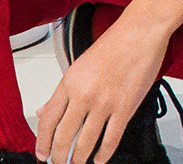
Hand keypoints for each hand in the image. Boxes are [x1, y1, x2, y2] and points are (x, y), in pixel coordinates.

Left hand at [35, 13, 173, 163]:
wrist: (140, 32)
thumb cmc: (114, 44)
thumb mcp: (78, 66)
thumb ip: (61, 93)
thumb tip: (43, 111)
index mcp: (69, 82)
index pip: (48, 120)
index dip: (42, 142)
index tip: (42, 154)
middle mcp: (83, 94)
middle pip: (63, 136)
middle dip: (58, 156)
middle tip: (58, 162)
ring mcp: (104, 103)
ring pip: (85, 142)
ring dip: (79, 158)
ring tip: (76, 163)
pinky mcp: (124, 108)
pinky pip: (110, 139)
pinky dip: (103, 154)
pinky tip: (99, 159)